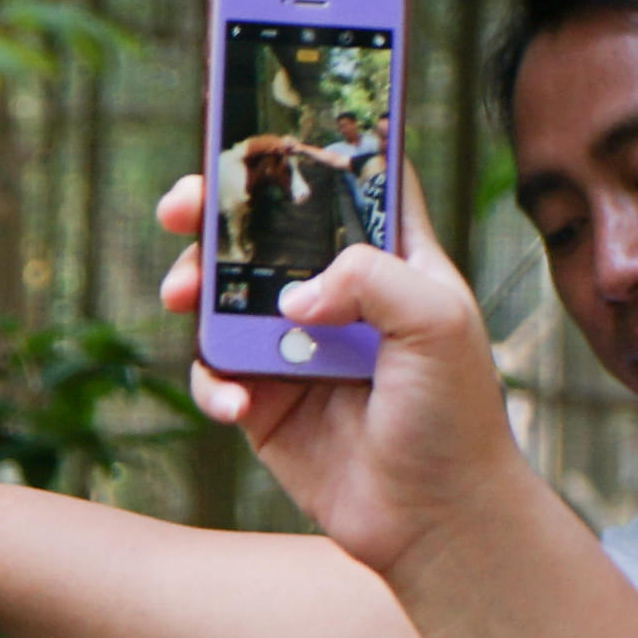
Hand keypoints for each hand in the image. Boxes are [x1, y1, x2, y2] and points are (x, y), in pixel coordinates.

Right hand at [145, 172, 532, 580]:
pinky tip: (236, 403)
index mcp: (390, 258)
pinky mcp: (266, 403)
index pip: (349, 180)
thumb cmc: (456, 416)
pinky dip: (212, 382)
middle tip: (182, 207)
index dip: (311, 144)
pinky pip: (216, 375)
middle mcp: (338, 294)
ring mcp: (294, 347)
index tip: (262, 117)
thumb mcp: (437, 321)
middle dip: (215, 211)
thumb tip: (292, 297)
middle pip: (262, 230)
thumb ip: (369, 276)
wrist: (436, 521)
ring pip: (222, 296)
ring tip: (182, 297)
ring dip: (193, 290)